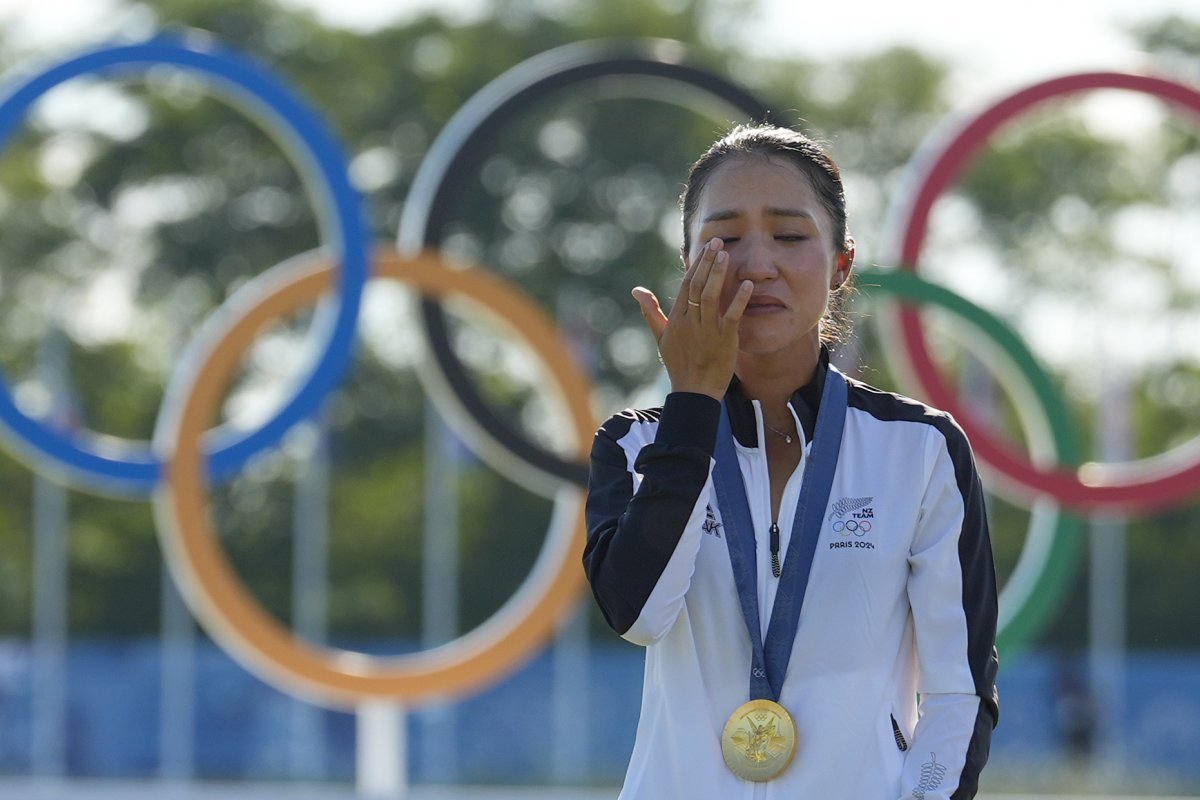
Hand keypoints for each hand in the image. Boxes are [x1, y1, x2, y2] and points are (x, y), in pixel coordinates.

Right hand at [632, 238, 752, 399]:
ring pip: (711, 296)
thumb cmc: (679, 364)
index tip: (705, 248)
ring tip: (726, 254)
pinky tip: (748, 284)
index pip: (687, 285)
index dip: (696, 265)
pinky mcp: (724, 340)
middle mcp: (690, 322)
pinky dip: (740, 299)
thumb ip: (651, 311)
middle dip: (707, 262)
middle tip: (717, 242)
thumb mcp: (661, 337)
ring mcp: (707, 330)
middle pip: (698, 286)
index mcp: (677, 319)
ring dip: (718, 274)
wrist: (694, 392)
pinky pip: (731, 316)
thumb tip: (636, 290)